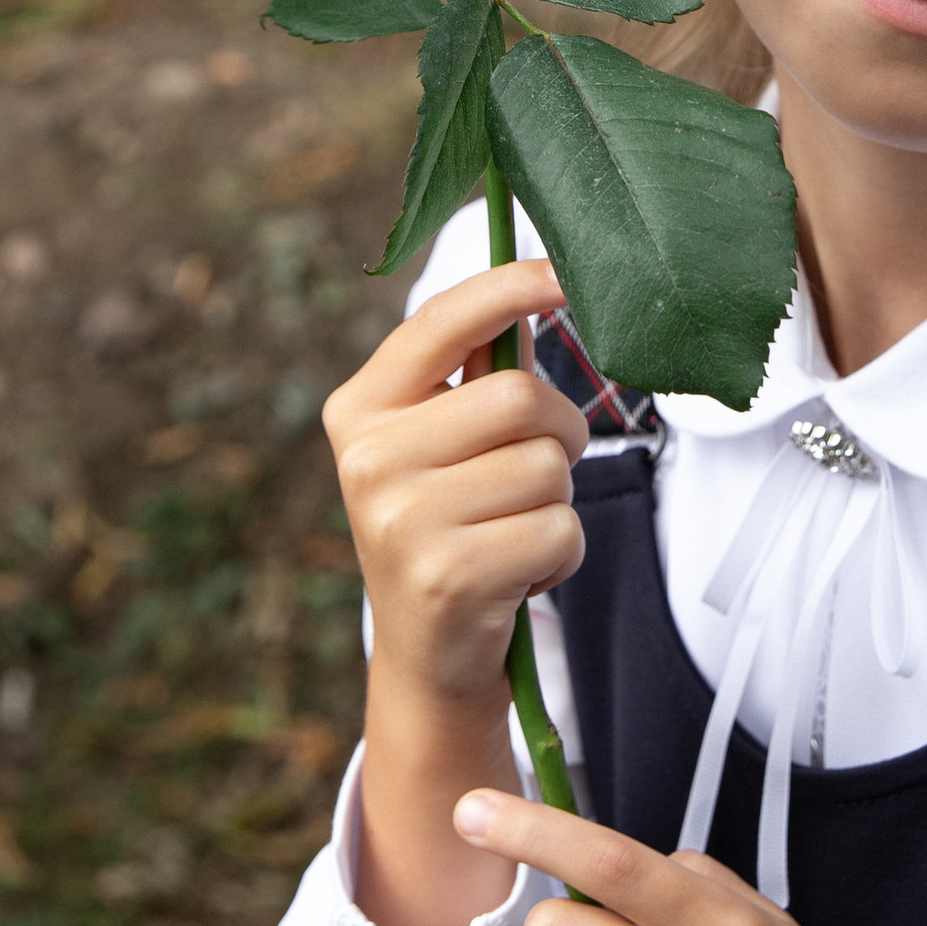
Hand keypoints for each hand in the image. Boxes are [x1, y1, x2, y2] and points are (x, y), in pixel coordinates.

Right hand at [328, 260, 587, 925]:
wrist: (428, 656)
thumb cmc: (450, 525)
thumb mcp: (439, 443)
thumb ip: (475, 372)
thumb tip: (544, 276)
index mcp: (360, 408)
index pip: (444, 320)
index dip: (512, 285)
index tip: (566, 269)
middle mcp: (368, 458)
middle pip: (522, 397)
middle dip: (558, 433)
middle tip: (535, 473)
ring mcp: (401, 519)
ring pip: (548, 466)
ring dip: (557, 500)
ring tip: (512, 531)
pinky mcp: (448, 575)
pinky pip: (560, 528)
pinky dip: (561, 553)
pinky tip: (518, 573)